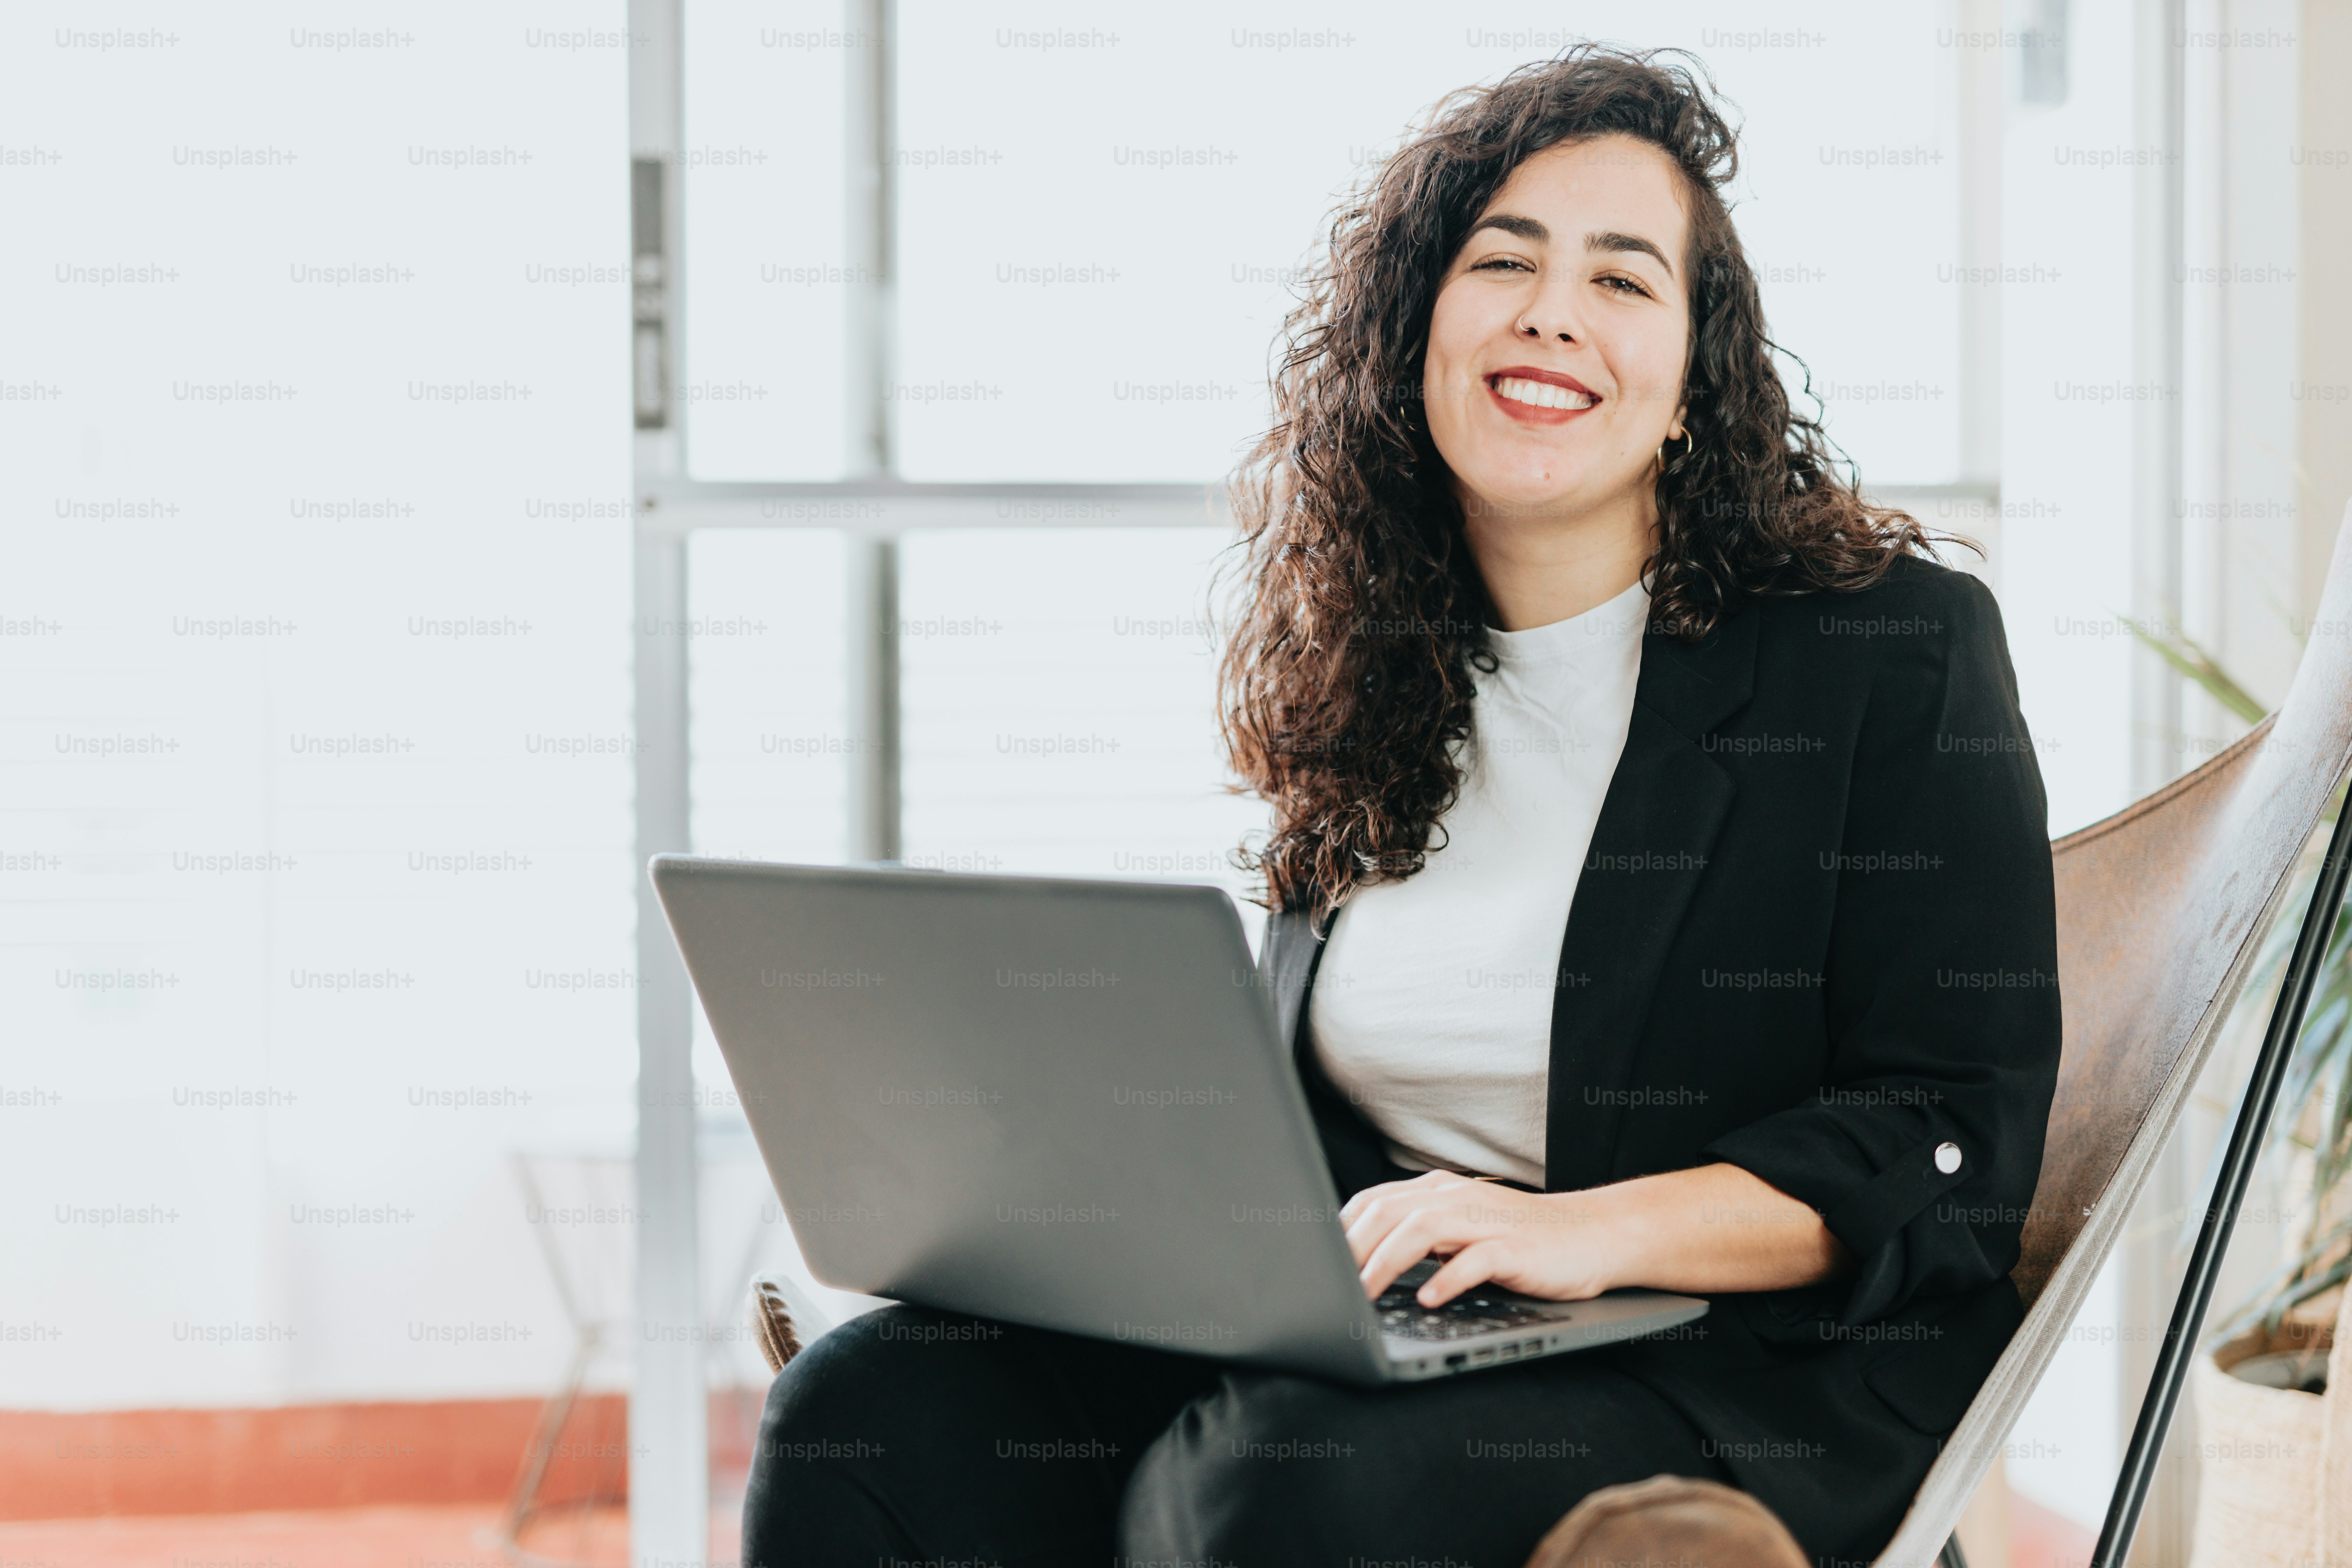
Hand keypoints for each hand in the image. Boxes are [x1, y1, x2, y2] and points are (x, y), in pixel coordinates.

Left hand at [1339, 1169, 1619, 1307]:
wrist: (1592, 1234)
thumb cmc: (1521, 1237)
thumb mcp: (1461, 1229)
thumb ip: (1419, 1236)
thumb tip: (1364, 1261)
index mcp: (1437, 1190)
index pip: (1373, 1201)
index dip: (1339, 1231)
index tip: (1316, 1262)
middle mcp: (1456, 1198)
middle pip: (1388, 1213)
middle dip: (1352, 1250)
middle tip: (1329, 1285)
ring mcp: (1486, 1220)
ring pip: (1421, 1229)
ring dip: (1386, 1263)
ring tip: (1363, 1293)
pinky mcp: (1514, 1247)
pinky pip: (1474, 1260)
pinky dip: (1447, 1279)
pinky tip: (1429, 1299)